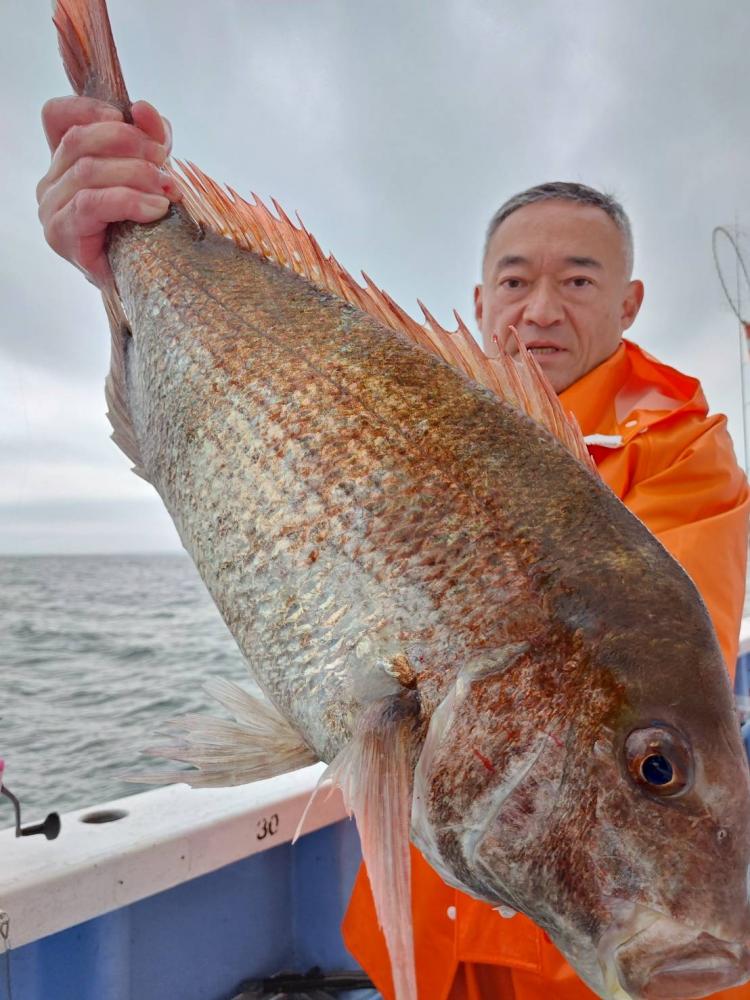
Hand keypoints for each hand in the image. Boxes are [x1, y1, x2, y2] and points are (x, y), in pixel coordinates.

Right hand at [37, 97, 180, 287]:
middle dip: (130, 144)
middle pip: (79, 141)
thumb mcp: (151, 175)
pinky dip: (129, 201)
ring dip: (136, 175)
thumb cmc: (144, 231)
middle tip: (164, 161)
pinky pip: (92, 204)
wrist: (145, 284)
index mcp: (65, 163)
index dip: (91, 108)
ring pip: (88, 171)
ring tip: (167, 191)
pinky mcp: (62, 234)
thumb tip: (145, 110)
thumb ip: (150, 140)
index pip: (57, 116)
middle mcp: (50, 183)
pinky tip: (155, 210)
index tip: (130, 119)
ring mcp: (51, 209)